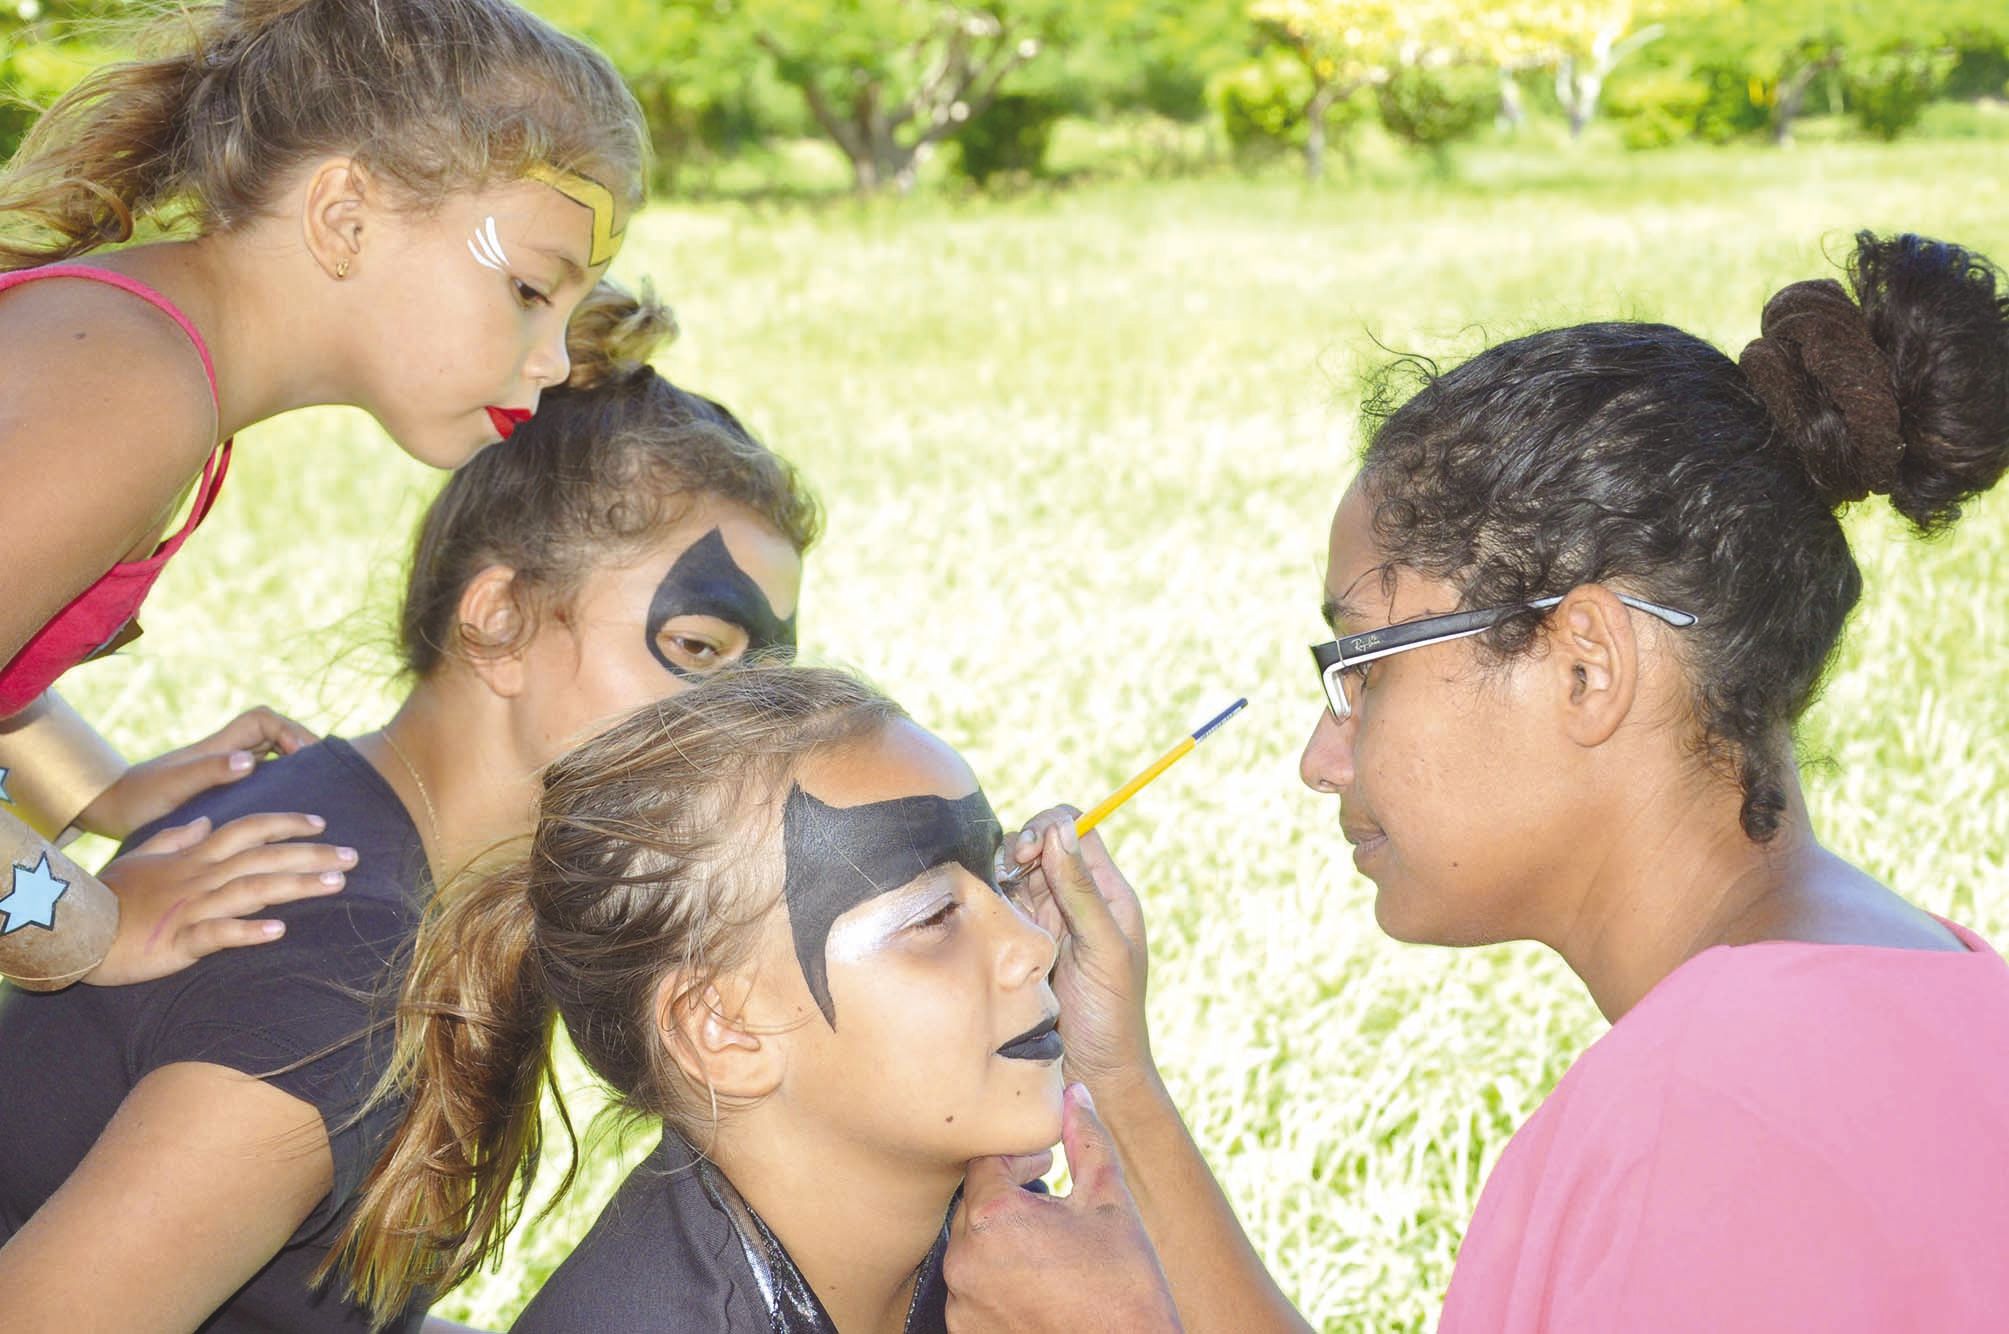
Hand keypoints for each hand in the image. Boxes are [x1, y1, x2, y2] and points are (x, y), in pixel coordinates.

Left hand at [78, 707, 317, 839]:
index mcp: (218, 748)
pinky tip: (287, 809)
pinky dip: (279, 784)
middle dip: (300, 746)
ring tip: (314, 791)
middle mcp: (224, 755)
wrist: (110, 811)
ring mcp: (223, 772)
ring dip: (292, 766)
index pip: (263, 720)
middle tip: (322, 775)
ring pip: (269, 757)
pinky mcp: (221, 791)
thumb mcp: (173, 786)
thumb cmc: (138, 799)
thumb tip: (251, 760)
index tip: (303, 757)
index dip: (289, 730)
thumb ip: (210, 771)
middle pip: (274, 735)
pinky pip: (260, 778)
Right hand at [83, 812, 352, 985]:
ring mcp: (191, 908)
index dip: (286, 822)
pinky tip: (279, 931)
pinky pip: (216, 935)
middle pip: (264, 857)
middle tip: (355, 855)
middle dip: (312, 854)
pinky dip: (248, 931)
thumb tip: (205, 820)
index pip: (248, 829)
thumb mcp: (141, 857)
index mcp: (193, 856)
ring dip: (296, 886)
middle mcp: (199, 876)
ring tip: (337, 885)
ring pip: (252, 890)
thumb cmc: (110, 896)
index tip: (322, 821)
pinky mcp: (177, 941)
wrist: (75, 930)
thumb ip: (176, 837)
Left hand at [947, 1083, 1181, 1331]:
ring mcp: (961, 1303)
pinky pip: (970, 1290)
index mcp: (995, 1218)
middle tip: (1046, 1198)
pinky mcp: (965, 1333)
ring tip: (1044, 1245)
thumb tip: (1074, 1094)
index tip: (1046, 1163)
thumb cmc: (1124, 1289)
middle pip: (974, 1203)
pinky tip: (1034, 1281)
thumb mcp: (1111, 1202)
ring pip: (971, 1248)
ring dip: (1001, 1239)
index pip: (985, 1160)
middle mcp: (965, 1261)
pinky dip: (995, 1279)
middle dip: (1008, 1194)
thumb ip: (1086, 1140)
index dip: (1017, 1155)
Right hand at [1004, 807, 1154, 1095]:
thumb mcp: (1104, 950)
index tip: (1028, 853)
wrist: (1092, 1074)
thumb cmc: (1111, 1017)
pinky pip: (998, 907)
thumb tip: (1060, 829)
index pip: (1075, 829)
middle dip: (1018, 848)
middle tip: (1008, 873)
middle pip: (1039, 843)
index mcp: (1106, 893)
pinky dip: (987, 904)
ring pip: (1013, 873)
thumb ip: (1082, 891)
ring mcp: (1044, 920)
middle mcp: (1074, 899)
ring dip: (1000, 876)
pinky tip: (985, 921)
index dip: (1048, 827)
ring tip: (996, 903)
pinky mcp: (1018, 942)